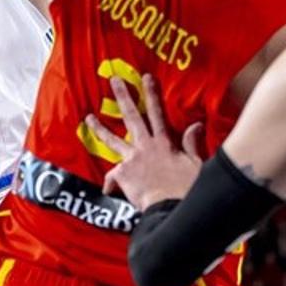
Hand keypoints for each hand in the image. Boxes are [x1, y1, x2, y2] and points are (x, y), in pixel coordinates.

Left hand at [82, 74, 204, 206]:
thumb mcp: (196, 163)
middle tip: (114, 81)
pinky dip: (110, 183)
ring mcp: (132, 158)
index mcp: (164, 142)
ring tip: (89, 118)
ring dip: (99, 128)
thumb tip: (196, 125)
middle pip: (132, 116)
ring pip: (112, 140)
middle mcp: (145, 146)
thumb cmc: (186, 188)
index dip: (152, 94)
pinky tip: (108, 188)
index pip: (157, 112)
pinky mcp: (123, 174)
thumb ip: (192, 144)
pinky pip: (111, 176)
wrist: (170, 206)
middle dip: (123, 96)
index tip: (146, 78)